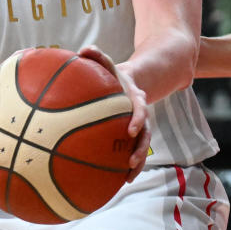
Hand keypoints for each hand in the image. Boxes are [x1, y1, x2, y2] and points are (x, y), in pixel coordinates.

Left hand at [76, 45, 150, 182]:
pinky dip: (127, 166)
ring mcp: (137, 127)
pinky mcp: (130, 137)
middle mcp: (139, 114)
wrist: (125, 83)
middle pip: (145, 133)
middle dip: (140, 148)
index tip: (130, 131)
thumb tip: (85, 49)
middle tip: (131, 160)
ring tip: (128, 178)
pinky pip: (131, 152)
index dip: (138, 119)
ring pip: (141, 146)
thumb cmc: (111, 75)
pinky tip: (117, 180)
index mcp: (135, 98)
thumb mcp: (106, 63)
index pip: (141, 109)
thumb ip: (97, 55)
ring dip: (138, 162)